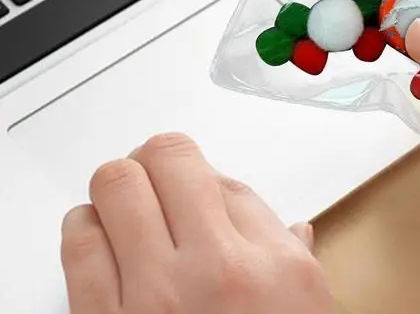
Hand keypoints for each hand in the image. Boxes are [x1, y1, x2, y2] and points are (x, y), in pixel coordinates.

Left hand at [61, 133, 331, 312]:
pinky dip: (83, 228)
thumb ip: (286, 245)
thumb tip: (268, 211)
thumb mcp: (303, 303)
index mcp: (267, 261)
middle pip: (165, 159)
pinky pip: (78, 244)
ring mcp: (152, 299)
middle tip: (155, 175)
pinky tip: (98, 237)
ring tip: (124, 206)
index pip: (219, 174)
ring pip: (114, 187)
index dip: (200, 171)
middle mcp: (212, 270)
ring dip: (116, 189)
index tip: (192, 180)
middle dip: (156, 160)